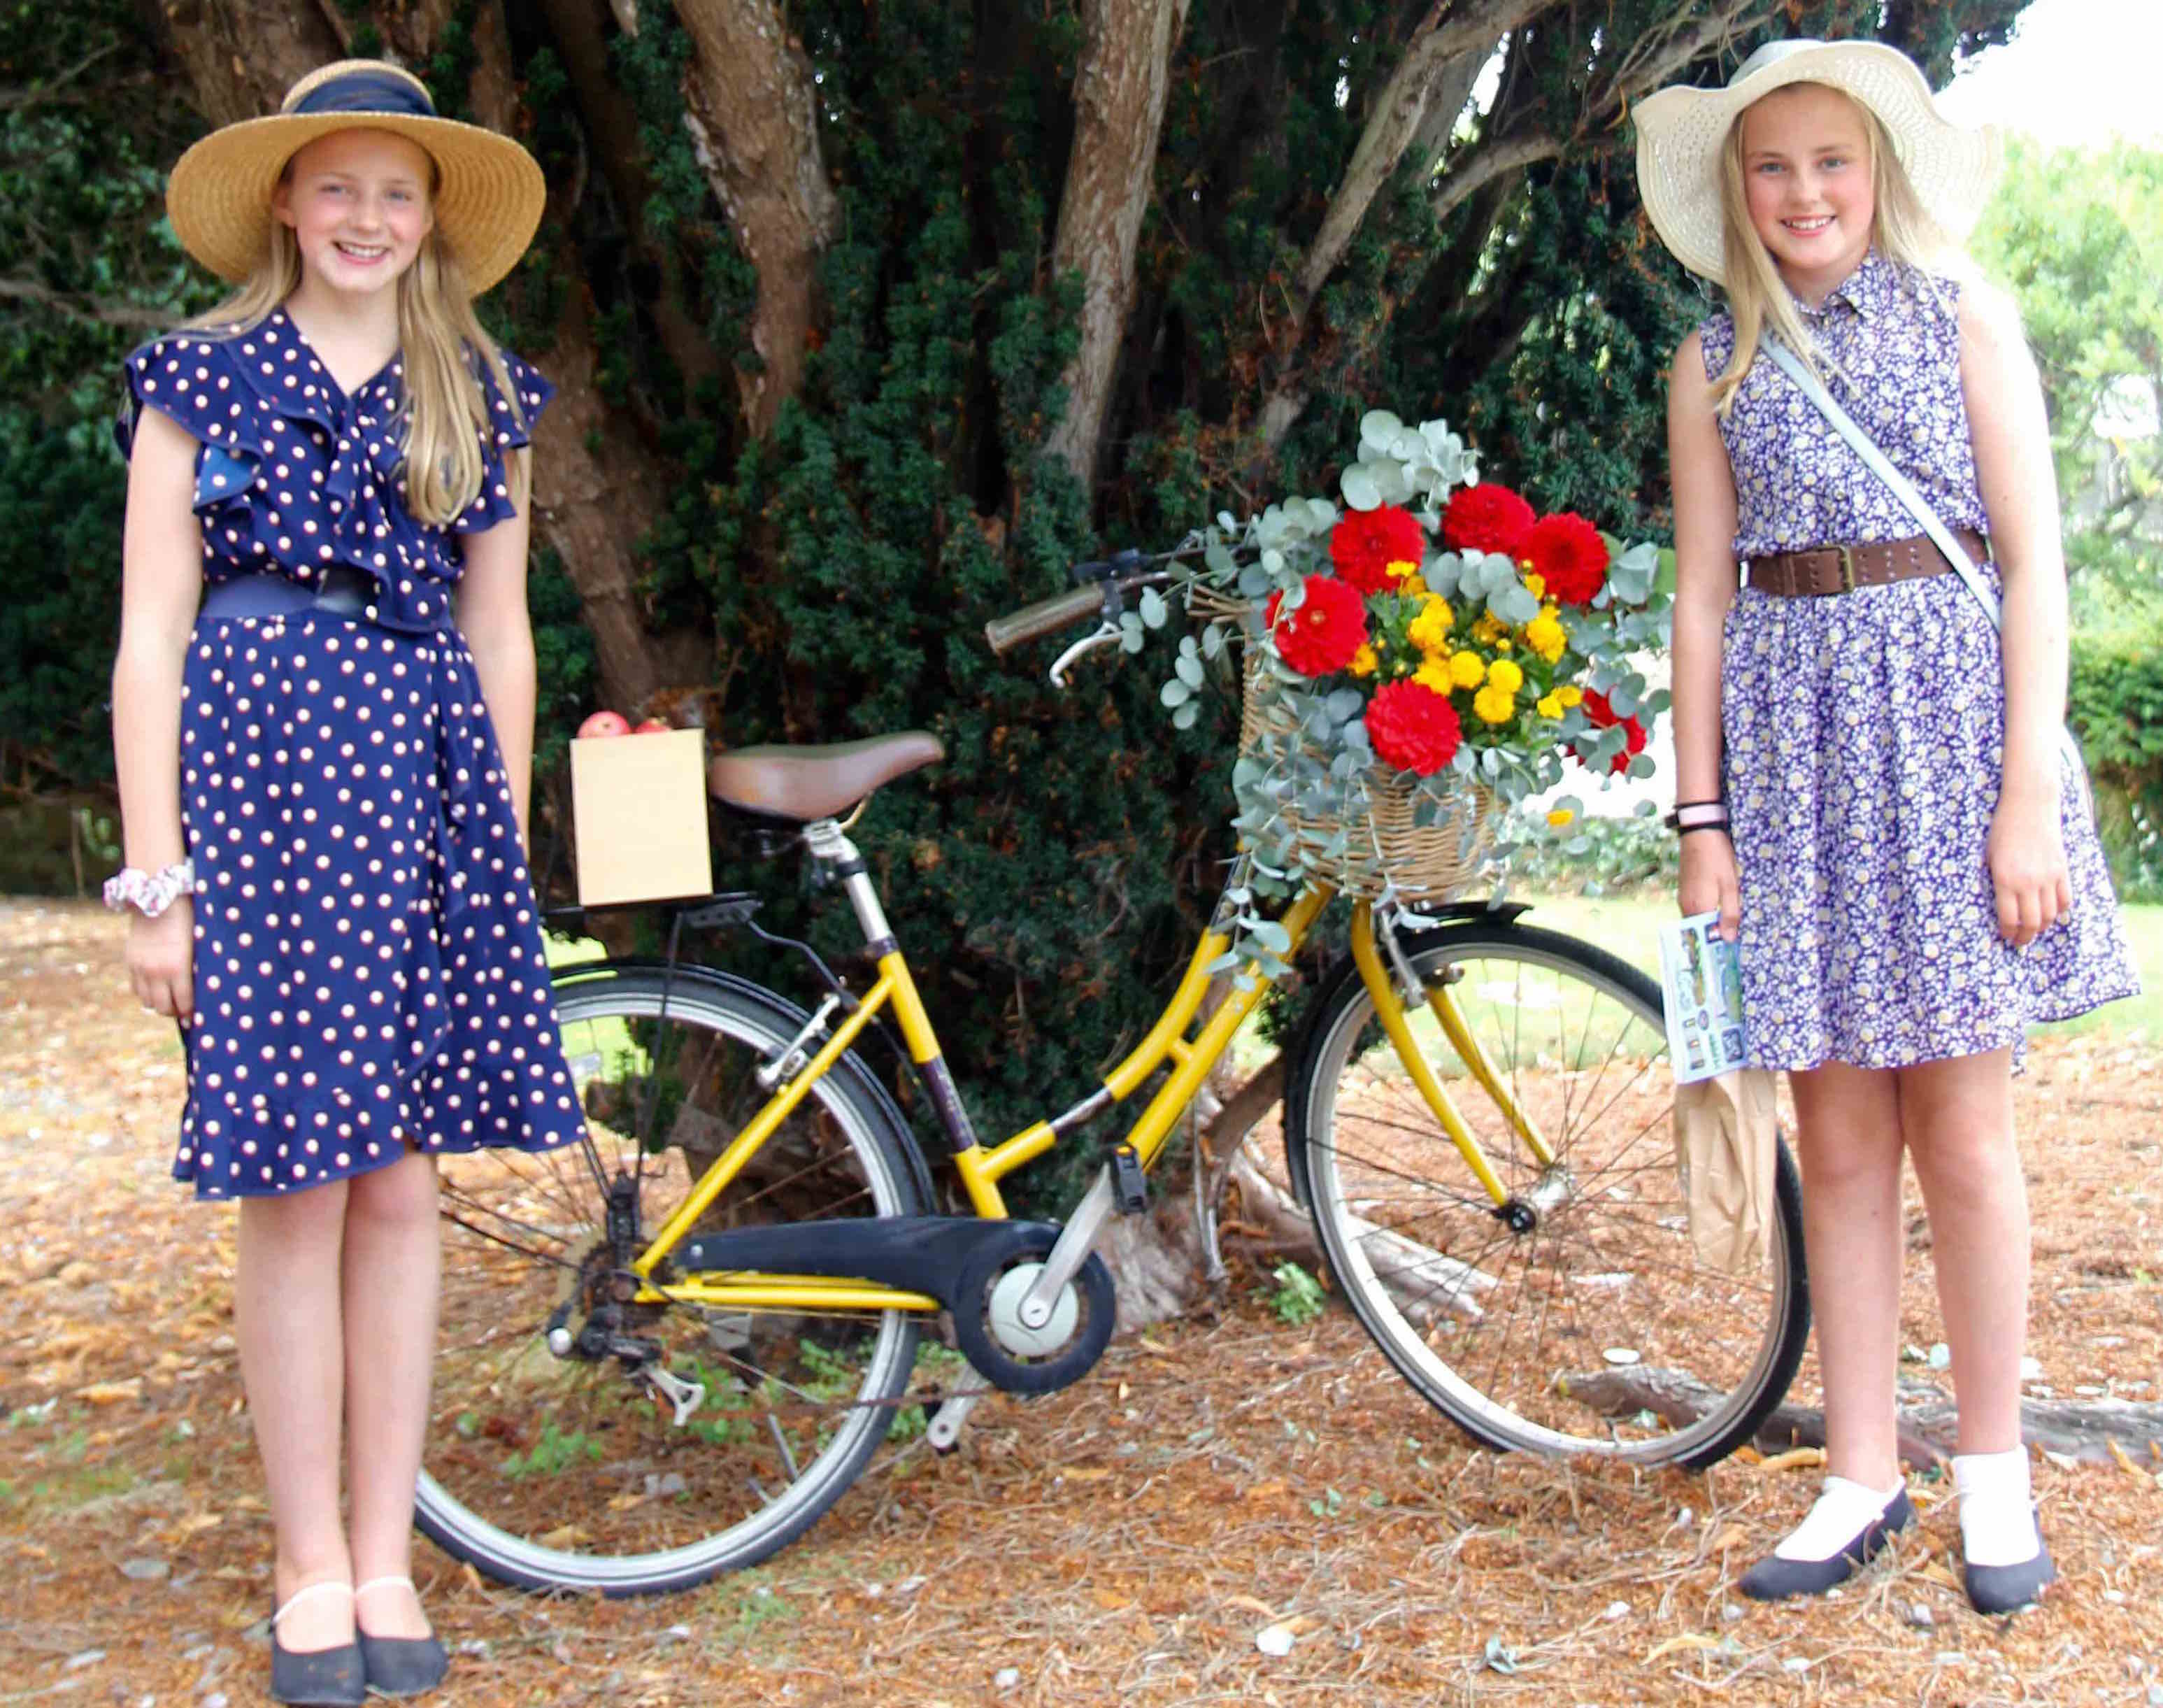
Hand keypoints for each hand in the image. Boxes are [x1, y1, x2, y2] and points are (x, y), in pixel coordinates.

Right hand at [125, 901, 194, 1022]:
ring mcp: (140, 968)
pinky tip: (157, 988)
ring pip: (147, 1001)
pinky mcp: (130, 962)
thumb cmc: (188, 918)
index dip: (191, 1012)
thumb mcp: (199, 944)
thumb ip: (198, 967)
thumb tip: (207, 988)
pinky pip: (136, 988)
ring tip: (170, 1001)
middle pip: (163, 1008)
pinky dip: (146, 993)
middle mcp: (156, 972)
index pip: (184, 1002)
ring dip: (159, 1004)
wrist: (158, 897)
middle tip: (184, 1010)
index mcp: (178, 968)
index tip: (198, 1016)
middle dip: (175, 1012)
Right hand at [1679, 830, 1740, 941]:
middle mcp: (1686, 905)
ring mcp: (1683, 897)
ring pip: (1697, 919)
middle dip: (1714, 935)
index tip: (1729, 952)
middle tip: (1733, 939)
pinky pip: (1695, 908)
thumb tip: (1728, 939)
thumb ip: (1730, 913)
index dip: (1717, 944)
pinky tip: (1718, 907)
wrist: (1699, 833)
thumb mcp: (1730, 885)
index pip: (1705, 936)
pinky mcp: (1684, 889)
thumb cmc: (1717, 858)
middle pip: (1700, 929)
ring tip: (1728, 924)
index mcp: (1698, 907)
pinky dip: (1706, 913)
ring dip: (1711, 923)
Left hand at [1987, 789, 2070, 946]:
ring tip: (2034, 929)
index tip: (2006, 937)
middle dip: (2025, 936)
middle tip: (2020, 941)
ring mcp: (2049, 877)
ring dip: (2043, 926)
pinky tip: (2051, 913)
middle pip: (2032, 922)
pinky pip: (2065, 899)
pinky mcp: (2062, 870)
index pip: (2009, 918)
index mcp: (2005, 880)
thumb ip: (1996, 882)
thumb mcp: (1989, 857)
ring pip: (2051, 914)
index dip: (2008, 932)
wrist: (2029, 807)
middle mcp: (2029, 882)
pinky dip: (2060, 911)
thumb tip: (2000, 906)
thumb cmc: (2002, 830)